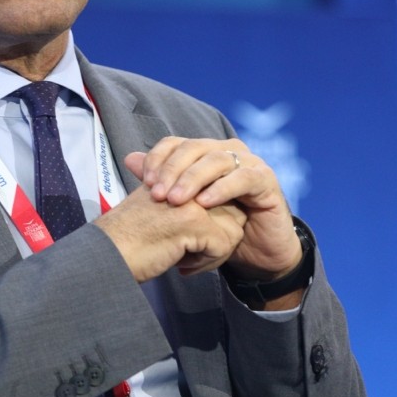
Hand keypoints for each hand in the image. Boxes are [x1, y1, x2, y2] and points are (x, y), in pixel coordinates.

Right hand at [93, 185, 246, 282]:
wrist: (108, 252)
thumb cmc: (128, 237)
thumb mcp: (157, 209)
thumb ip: (181, 201)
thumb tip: (214, 205)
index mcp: (179, 175)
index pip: (219, 196)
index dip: (213, 223)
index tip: (187, 241)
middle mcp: (189, 181)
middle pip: (233, 212)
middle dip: (219, 239)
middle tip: (188, 252)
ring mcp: (194, 200)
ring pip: (233, 231)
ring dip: (214, 253)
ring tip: (184, 258)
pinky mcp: (196, 222)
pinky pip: (224, 247)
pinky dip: (207, 263)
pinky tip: (181, 265)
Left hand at [123, 138, 300, 280]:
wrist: (257, 253)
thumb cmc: (219, 226)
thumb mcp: (186, 207)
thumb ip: (162, 181)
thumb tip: (130, 158)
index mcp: (206, 151)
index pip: (176, 143)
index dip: (158, 158)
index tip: (144, 181)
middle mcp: (227, 151)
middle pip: (194, 147)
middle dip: (172, 169)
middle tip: (157, 194)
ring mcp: (249, 162)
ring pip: (216, 160)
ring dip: (193, 178)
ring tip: (175, 200)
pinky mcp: (266, 180)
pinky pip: (243, 178)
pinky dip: (222, 188)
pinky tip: (204, 203)